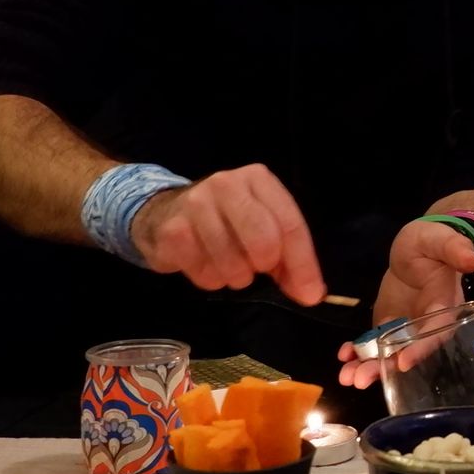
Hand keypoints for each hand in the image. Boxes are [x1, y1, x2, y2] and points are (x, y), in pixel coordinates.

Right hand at [130, 164, 323, 302]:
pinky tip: (205, 264)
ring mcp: (196, 205)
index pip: (290, 225)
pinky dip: (210, 279)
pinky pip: (205, 274)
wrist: (163, 213)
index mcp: (258, 179)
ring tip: (228, 264)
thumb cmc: (224, 221)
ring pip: (234, 264)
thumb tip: (310, 293)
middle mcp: (227, 184)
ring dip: (235, 276)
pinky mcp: (173, 231)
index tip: (310, 293)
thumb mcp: (261, 227)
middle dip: (264, 266)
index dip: (303, 264)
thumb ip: (288, 257)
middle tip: (256, 268)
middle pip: (264, 242)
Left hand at [336, 220, 473, 387]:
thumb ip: (456, 249)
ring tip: (347, 377)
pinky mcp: (387, 325)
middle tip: (362, 380)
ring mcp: (405, 328)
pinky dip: (358, 352)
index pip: (436, 332)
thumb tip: (473, 260)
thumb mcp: (442, 240)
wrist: (415, 246)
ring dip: (368, 366)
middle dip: (385, 367)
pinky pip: (374, 342)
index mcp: (445, 306)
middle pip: (409, 351)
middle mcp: (426, 325)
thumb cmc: (433, 242)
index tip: (403, 362)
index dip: (421, 348)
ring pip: (389, 352)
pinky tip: (343, 357)